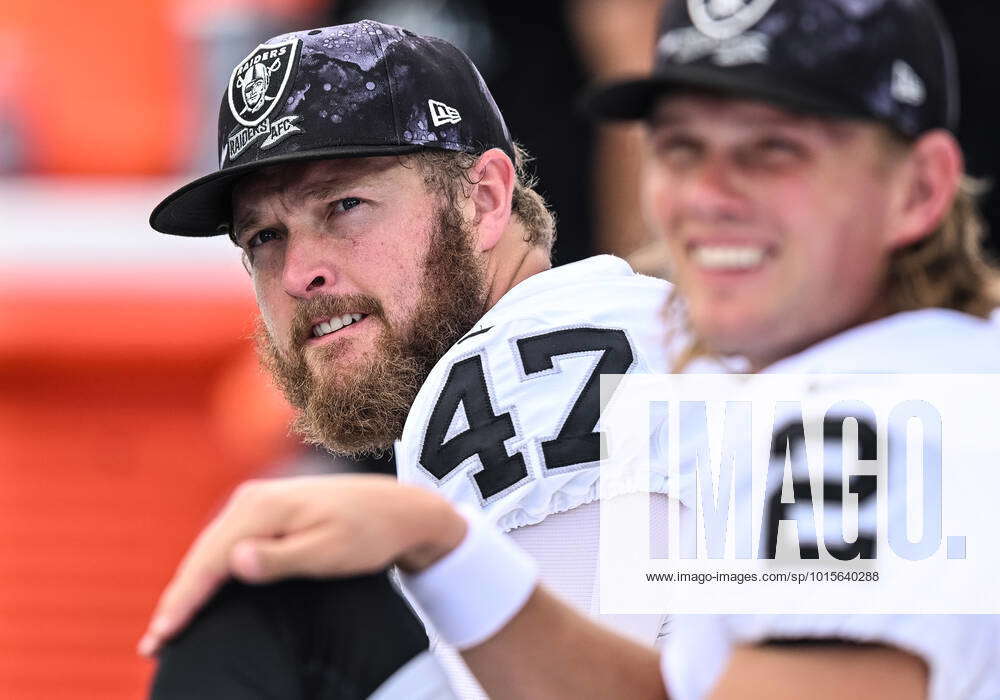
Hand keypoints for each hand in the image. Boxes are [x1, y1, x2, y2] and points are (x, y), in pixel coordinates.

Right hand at [137, 474, 465, 656]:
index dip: (183, 601)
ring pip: (210, 550)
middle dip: (177, 599)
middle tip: (153, 645)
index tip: (162, 636)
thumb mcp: (329, 552)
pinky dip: (208, 572)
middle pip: (202, 555)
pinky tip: (200, 594)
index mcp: (262, 508)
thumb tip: (233, 562)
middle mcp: (252, 499)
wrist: (397, 508)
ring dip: (188, 587)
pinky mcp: (265, 510)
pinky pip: (225, 545)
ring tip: (167, 627)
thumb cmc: (368, 534)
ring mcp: (257, 501)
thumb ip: (281, 559)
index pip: (209, 561)